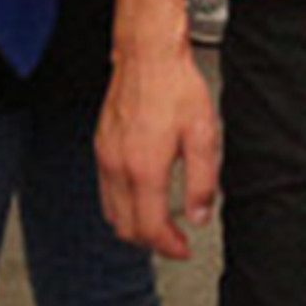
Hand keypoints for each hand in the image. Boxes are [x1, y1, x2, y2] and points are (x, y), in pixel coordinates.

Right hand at [96, 39, 220, 258]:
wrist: (147, 56)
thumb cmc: (176, 87)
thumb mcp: (203, 134)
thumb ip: (202, 181)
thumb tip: (200, 215)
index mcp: (144, 169)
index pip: (150, 228)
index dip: (168, 246)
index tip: (183, 249)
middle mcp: (118, 167)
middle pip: (126, 228)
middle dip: (150, 242)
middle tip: (173, 241)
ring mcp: (105, 157)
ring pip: (111, 212)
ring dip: (134, 226)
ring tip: (158, 224)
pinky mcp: (101, 146)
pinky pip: (105, 191)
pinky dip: (121, 205)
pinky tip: (139, 197)